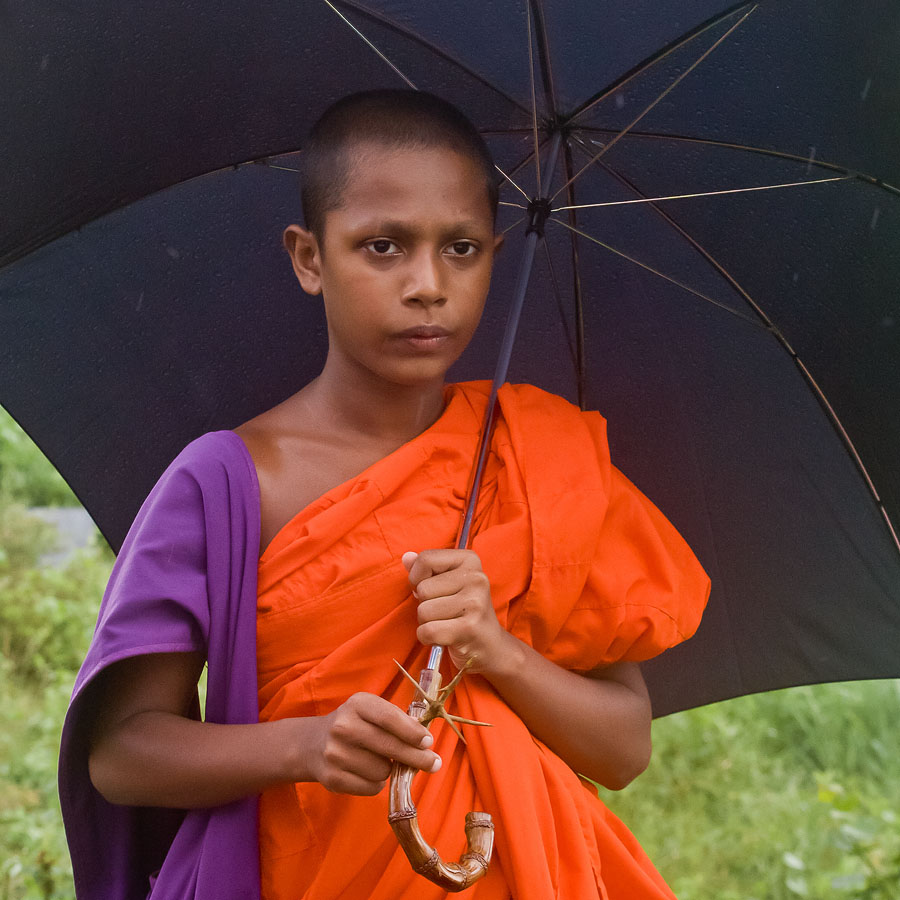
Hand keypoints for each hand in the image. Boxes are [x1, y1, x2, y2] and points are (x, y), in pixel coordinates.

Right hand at [306, 692, 440, 795]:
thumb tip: (423, 737)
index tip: (429, 741)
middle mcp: (343, 727)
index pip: (389, 718)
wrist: (313, 744)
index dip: (412, 732)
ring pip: (382, 771)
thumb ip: (396, 720)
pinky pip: (371, 788)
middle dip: (416, 757)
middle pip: (390, 747)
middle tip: (434, 763)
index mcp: (357, 704)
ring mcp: (335, 754)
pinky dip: (377, 783)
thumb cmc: (354, 724)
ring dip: (389, 770)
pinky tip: (368, 772)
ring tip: (380, 761)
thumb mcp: (371, 711)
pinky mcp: (332, 779)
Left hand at [403, 549, 511, 675]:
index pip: (426, 559)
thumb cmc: (464, 611)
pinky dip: (428, 638)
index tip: (431, 589)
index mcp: (470, 560)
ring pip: (423, 611)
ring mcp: (475, 603)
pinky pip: (428, 631)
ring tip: (447, 623)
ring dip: (427, 622)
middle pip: (422, 589)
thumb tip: (406, 557)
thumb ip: (426, 568)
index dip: (417, 577)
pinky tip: (445, 637)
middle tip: (445, 611)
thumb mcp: (448, 583)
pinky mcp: (469, 628)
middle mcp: (476, 578)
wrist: (489, 645)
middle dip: (425, 604)